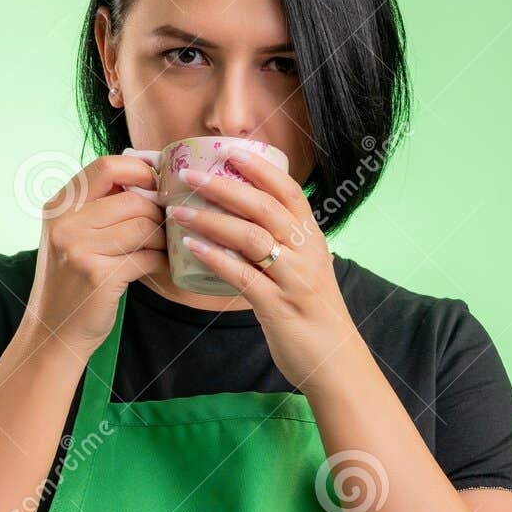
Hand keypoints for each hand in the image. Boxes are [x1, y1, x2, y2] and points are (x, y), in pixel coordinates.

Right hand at [22, 154, 166, 356]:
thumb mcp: (72, 235)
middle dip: (158, 212)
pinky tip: (159, 266)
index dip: (140, 171)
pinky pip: (148, 256)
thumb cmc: (71, 281)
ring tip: (161, 248)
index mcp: (59, 206)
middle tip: (164, 227)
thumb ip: (99, 206)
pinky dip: (161, 261)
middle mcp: (65, 223)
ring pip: (145, 226)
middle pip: (134, 199)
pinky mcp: (99, 276)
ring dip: (162, 238)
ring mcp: (80, 249)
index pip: (106, 166)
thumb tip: (152, 178)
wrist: (53, 332)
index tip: (156, 186)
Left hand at [166, 147, 366, 392]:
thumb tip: (241, 219)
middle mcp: (307, 253)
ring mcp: (294, 279)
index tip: (228, 150)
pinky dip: (216, 258)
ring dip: (211, 220)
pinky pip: (243, 276)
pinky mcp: (279, 307)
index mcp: (312, 238)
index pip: (289, 191)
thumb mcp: (302, 269)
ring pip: (251, 238)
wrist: (334, 362)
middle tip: (188, 176)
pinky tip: (191, 248)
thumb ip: (279, 244)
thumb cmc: (310, 313)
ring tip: (177, 212)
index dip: (259, 168)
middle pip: (265, 208)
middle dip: (224, 187)